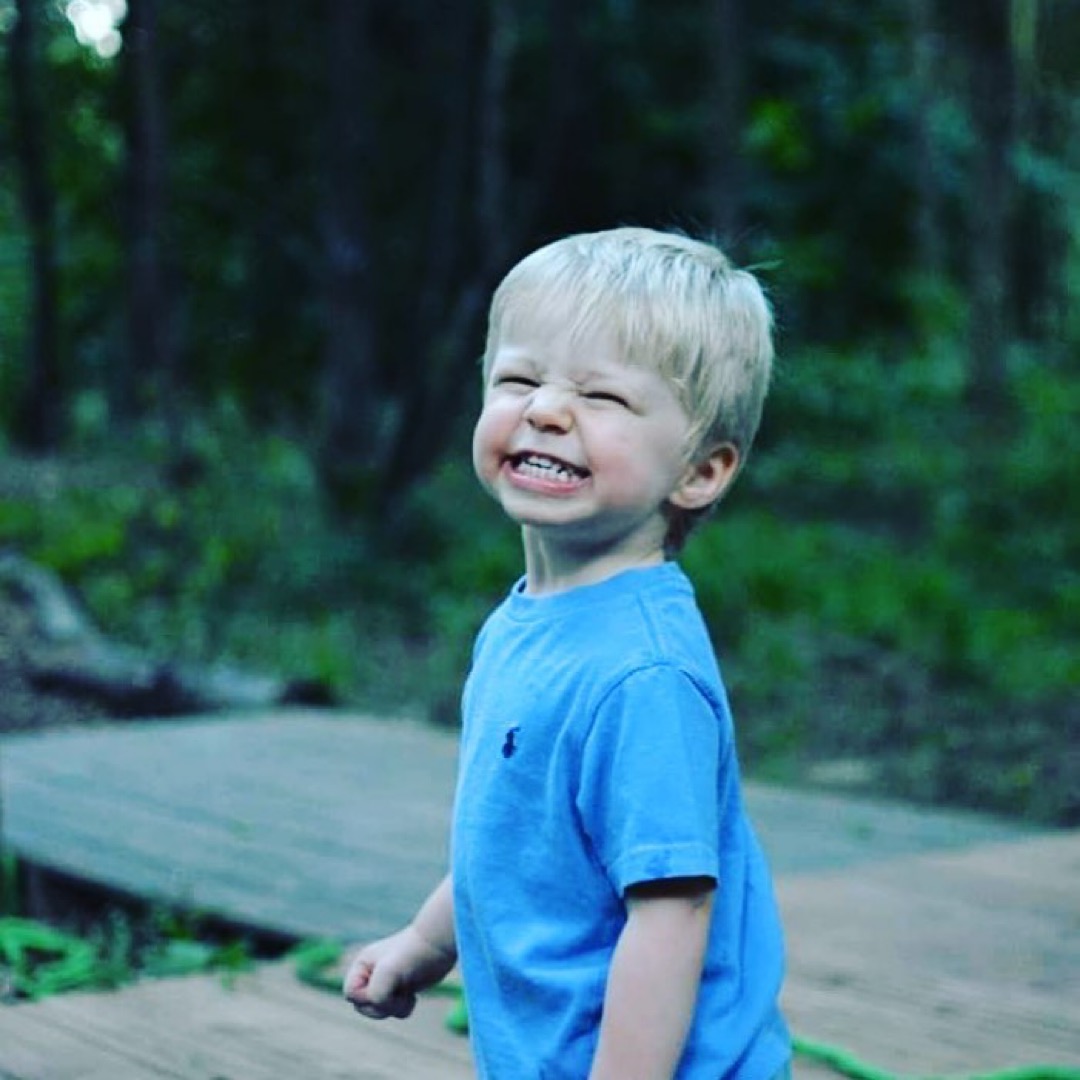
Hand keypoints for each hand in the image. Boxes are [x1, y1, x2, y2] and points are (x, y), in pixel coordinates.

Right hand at [342, 924, 456, 1019]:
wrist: (439, 945)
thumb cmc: (412, 954)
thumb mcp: (389, 972)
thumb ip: (376, 993)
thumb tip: (380, 1005)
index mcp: (362, 965)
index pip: (350, 994)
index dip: (365, 997)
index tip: (384, 986)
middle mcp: (371, 973)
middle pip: (363, 1007)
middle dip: (382, 1005)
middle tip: (400, 993)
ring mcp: (386, 982)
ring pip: (378, 1011)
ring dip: (394, 1008)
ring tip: (407, 994)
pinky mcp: (400, 989)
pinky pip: (394, 1011)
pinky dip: (403, 1008)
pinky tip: (413, 996)